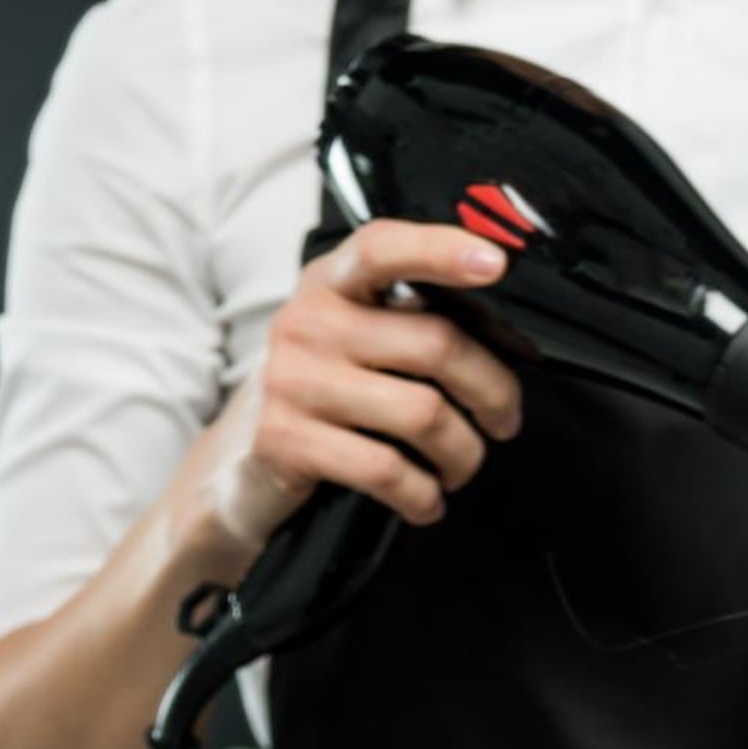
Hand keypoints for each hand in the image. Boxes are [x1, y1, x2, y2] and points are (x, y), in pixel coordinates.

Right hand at [177, 220, 527, 569]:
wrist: (243, 465)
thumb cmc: (326, 396)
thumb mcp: (356, 339)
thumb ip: (412, 319)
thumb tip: (504, 333)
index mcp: (332, 284)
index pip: (383, 248)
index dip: (441, 249)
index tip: (496, 263)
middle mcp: (308, 322)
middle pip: (437, 344)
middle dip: (492, 392)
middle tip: (503, 420)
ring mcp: (293, 381)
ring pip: (423, 414)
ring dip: (463, 453)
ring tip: (461, 465)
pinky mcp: (286, 440)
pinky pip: (387, 470)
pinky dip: (423, 495)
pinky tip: (427, 500)